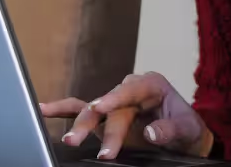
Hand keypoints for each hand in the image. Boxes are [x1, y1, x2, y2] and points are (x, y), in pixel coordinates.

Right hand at [41, 72, 213, 160]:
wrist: (185, 138)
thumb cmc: (187, 129)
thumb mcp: (187, 129)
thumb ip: (169, 129)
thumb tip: (149, 132)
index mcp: (151, 85)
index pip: (130, 90)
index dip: (114, 99)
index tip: (100, 108)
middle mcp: (129, 90)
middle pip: (110, 106)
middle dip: (100, 127)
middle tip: (90, 146)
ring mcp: (114, 103)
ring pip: (92, 110)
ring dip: (79, 125)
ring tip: (69, 139)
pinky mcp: (104, 116)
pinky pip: (81, 110)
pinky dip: (62, 110)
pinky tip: (43, 111)